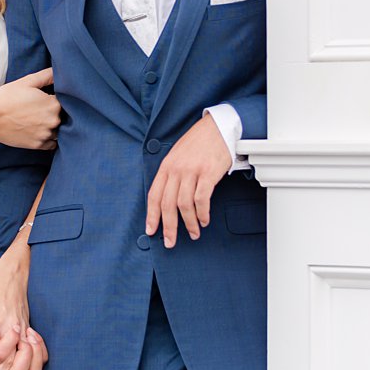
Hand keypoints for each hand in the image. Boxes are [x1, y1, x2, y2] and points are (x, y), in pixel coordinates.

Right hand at [0, 68, 59, 149]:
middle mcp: (54, 121)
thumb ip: (46, 76)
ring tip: (36, 121)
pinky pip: (51, 143)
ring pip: (57, 130)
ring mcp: (46, 134)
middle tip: (37, 109)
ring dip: (51, 126)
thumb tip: (58, 72)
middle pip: (61, 116)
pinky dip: (47, 138)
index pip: (64, 101)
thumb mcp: (27, 82)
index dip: (54, 99)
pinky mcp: (38, 145)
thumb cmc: (7, 98)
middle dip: (52, 113)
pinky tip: (37, 131)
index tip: (44, 99)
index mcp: (53, 104)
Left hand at [146, 112, 232, 246]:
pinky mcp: (208, 173)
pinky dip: (202, 213)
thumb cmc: (198, 143)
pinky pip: (201, 199)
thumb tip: (167, 199)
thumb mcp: (178, 155)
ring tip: (193, 233)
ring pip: (184, 205)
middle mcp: (176, 169)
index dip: (152, 215)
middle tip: (171, 242)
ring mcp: (192, 171)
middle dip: (168, 227)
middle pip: (168, 204)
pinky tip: (203, 220)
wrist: (218, 127)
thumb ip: (171, 175)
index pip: (154, 195)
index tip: (151, 231)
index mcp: (166, 166)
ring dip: (189, 223)